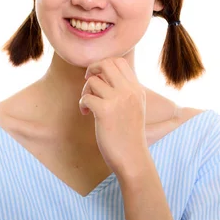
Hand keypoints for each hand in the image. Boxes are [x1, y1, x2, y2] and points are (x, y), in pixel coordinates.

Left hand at [78, 57, 148, 176]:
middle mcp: (129, 91)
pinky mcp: (105, 111)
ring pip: (93, 81)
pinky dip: (82, 104)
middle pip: (106, 64)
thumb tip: (101, 75)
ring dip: (85, 91)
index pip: (119, 61)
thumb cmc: (128, 134)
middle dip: (92, 69)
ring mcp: (118, 100)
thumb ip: (124, 91)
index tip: (97, 76)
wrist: (132, 158)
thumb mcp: (134, 107)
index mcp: (137, 89)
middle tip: (88, 82)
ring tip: (88, 105)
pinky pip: (86, 97)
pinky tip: (87, 114)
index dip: (103, 64)